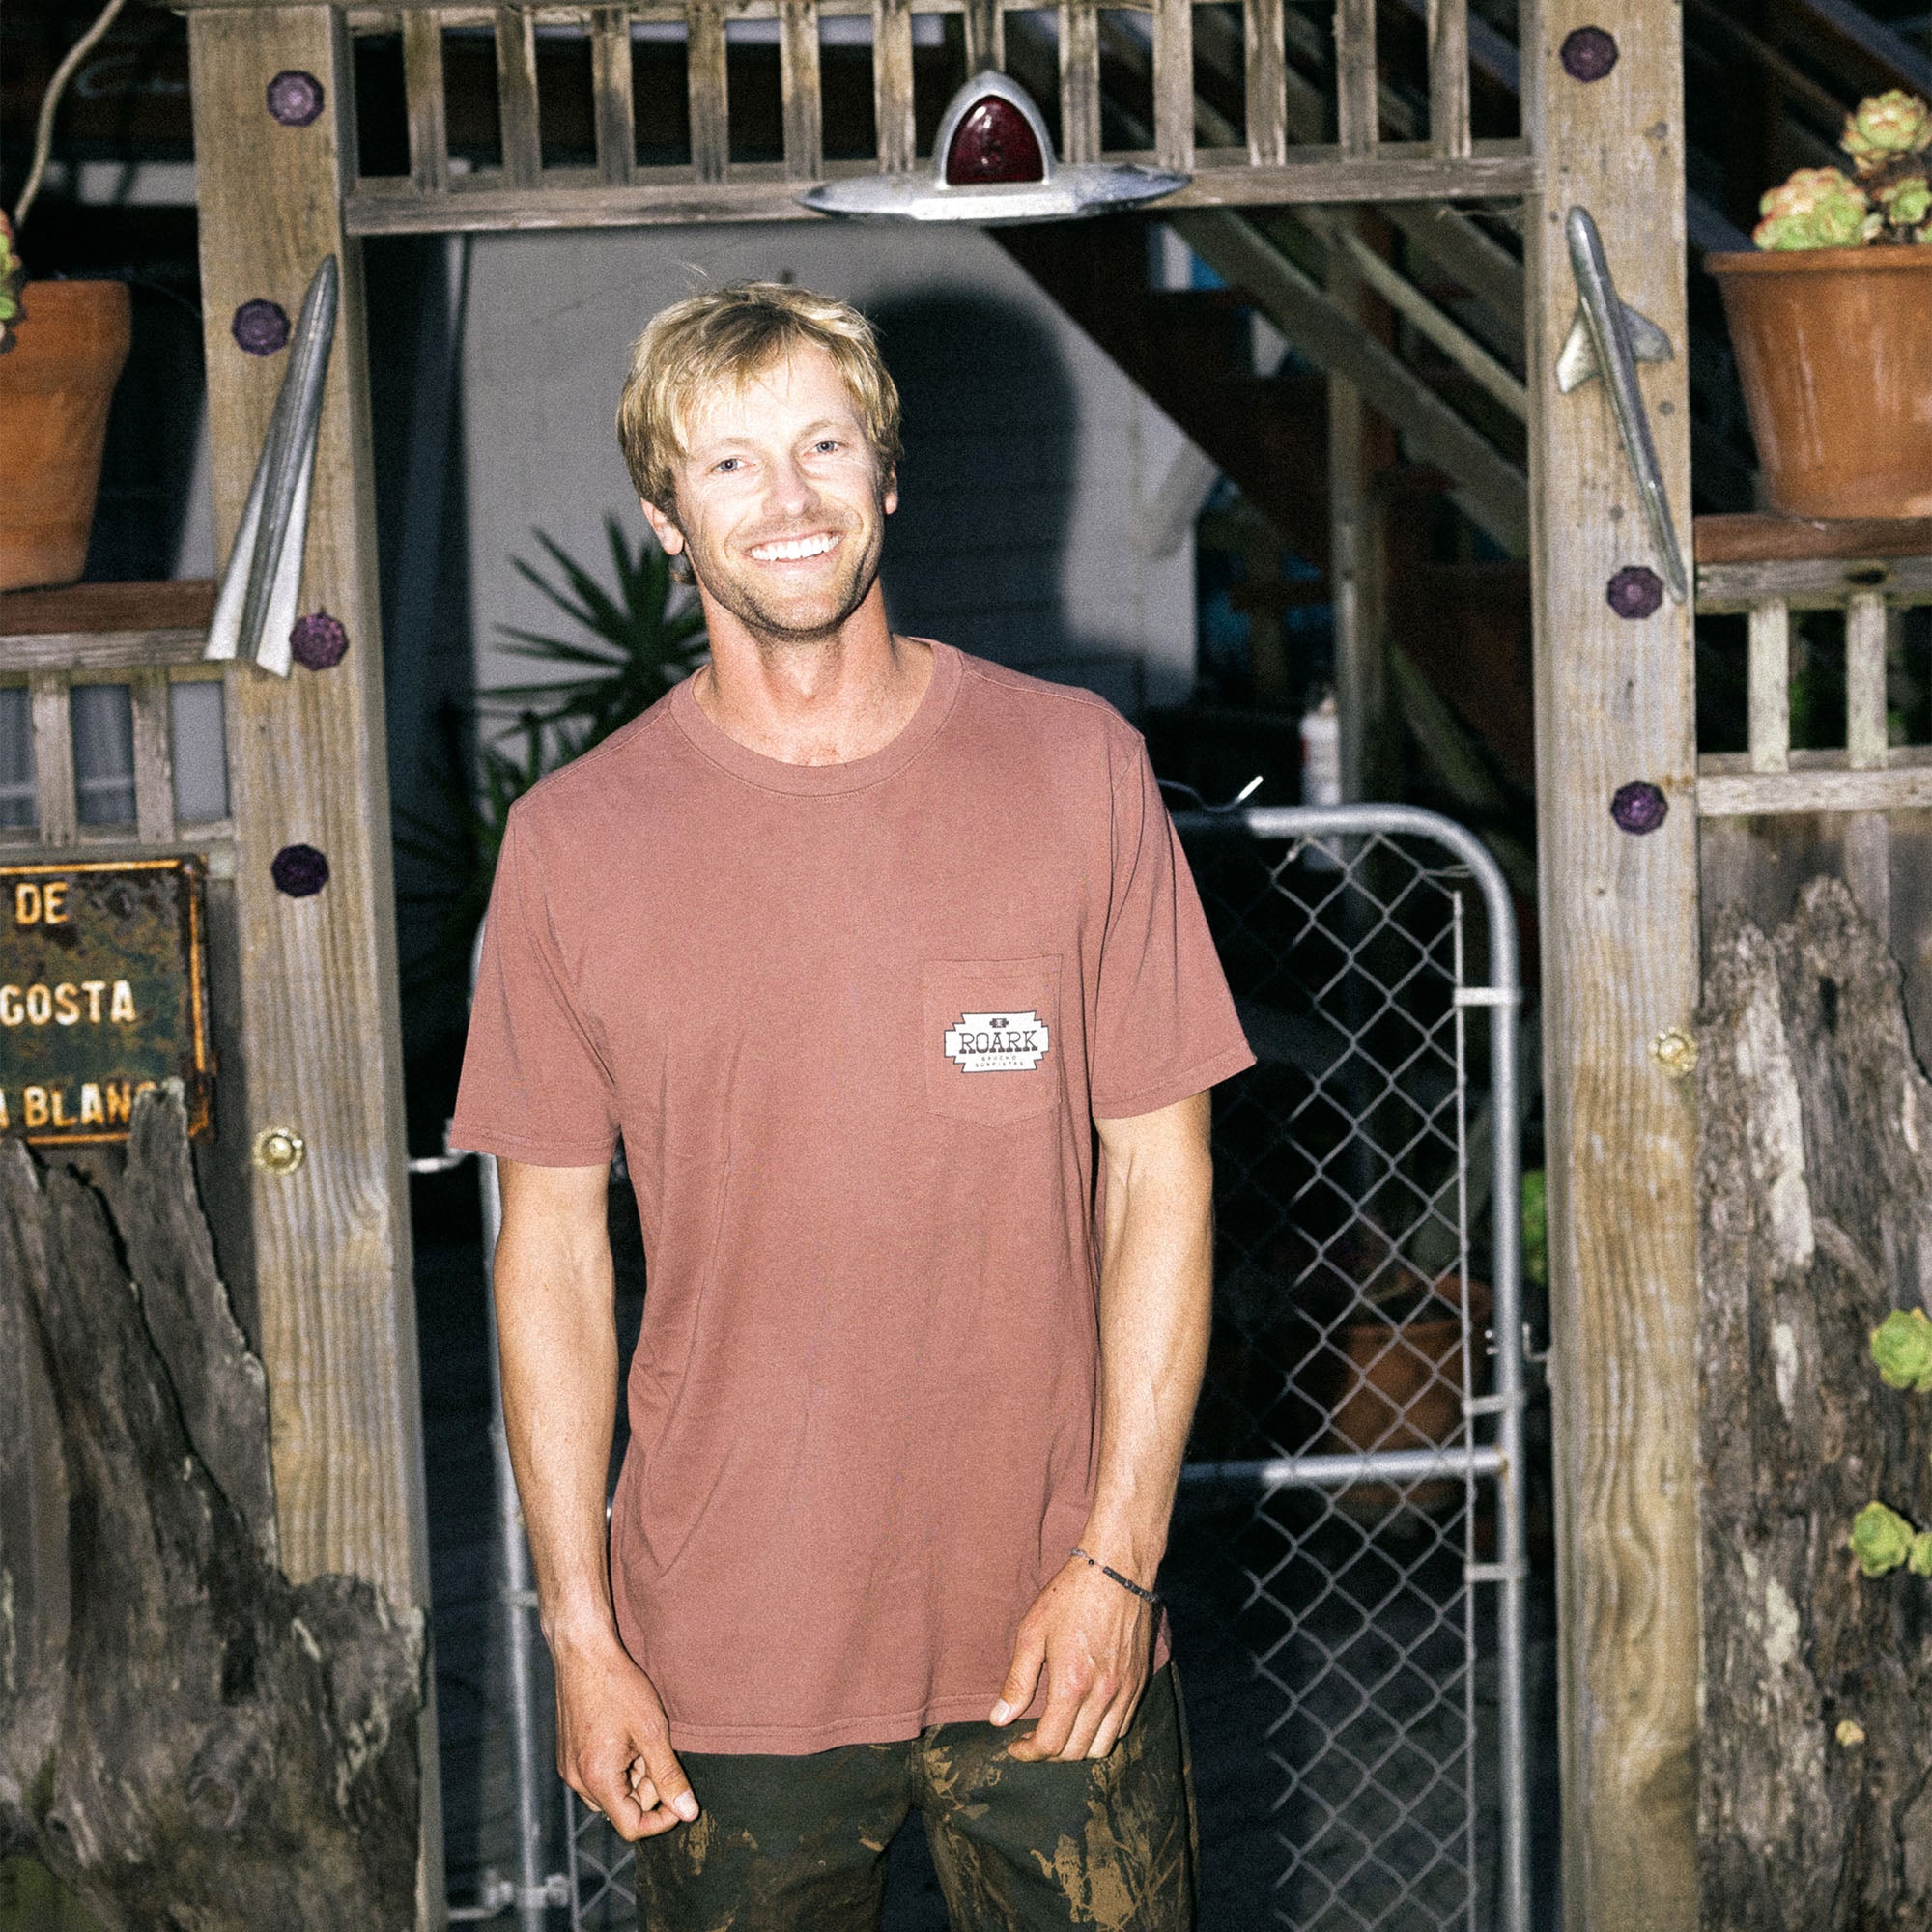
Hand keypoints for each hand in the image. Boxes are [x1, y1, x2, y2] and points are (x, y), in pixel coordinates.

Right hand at [552, 1624, 698, 1839]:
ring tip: (639, 1737)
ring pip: (611, 1792)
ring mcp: (569, 1768)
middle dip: (647, 1788)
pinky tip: (623, 1734)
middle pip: (622, 1809)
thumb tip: (688, 1813)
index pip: (632, 1827)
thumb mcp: (653, 1731)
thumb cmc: (618, 1687)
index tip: (680, 1799)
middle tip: (654, 1747)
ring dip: (632, 1775)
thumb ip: (670, 1777)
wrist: (583, 1653)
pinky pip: (597, 1776)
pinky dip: (616, 1765)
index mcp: (598, 1780)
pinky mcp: (567, 1755)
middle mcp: (578, 1781)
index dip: (661, 1820)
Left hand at [989, 1554, 1155, 1761]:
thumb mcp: (1032, 1633)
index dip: (1028, 1753)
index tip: (1014, 1746)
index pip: (1051, 1743)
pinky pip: (1123, 1726)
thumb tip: (999, 1719)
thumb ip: (1017, 1681)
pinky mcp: (1140, 1682)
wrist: (1116, 1569)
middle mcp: (1103, 1695)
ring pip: (1103, 1746)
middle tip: (1031, 1738)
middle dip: (1049, 1753)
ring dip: (1076, 1748)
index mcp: (1072, 1684)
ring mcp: (1125, 1690)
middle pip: (1076, 1752)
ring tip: (1059, 1731)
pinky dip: (1102, 1733)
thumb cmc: (1070, 1596)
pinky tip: (1086, 1716)